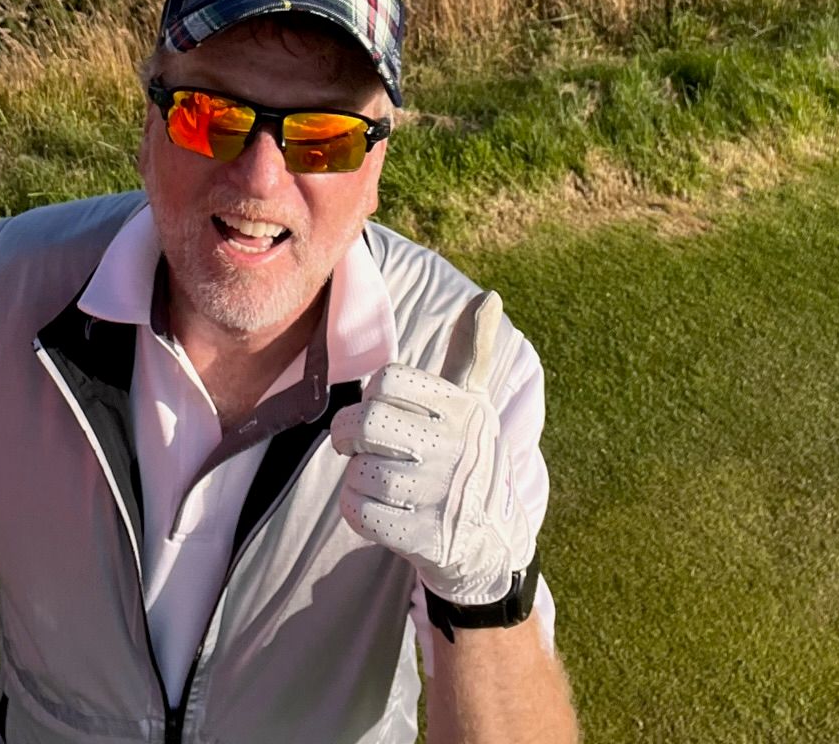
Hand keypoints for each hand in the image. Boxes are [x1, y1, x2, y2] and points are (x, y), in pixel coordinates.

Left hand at [329, 290, 533, 606]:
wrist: (491, 542)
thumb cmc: (469, 458)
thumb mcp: (474, 403)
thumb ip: (471, 351)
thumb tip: (489, 297)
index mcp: (462, 407)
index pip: (388, 380)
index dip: (372, 395)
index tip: (380, 408)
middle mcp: (455, 447)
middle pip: (365, 423)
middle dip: (347, 434)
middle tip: (353, 444)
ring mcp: (441, 494)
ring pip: (358, 471)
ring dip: (357, 478)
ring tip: (379, 481)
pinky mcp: (426, 537)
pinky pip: (359, 512)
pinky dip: (357, 510)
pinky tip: (379, 510)